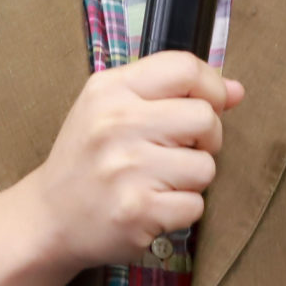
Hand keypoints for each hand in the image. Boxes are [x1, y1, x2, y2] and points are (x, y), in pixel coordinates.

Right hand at [19, 51, 243, 271]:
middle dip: (208, 137)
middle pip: (205, 117)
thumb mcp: (113, 108)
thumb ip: (171, 92)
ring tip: (161, 181)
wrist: (49, 217)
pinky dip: (182, 210)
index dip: (211, 87)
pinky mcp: (136, 211)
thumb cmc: (89, 158)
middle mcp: (116, 124)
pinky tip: (154, 206)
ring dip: (193, 179)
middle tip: (183, 150)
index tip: (209, 106)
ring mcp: (126, 169)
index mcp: (110, 90)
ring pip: (205, 166)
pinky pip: (194, 205)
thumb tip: (236, 90)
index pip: (184, 67)